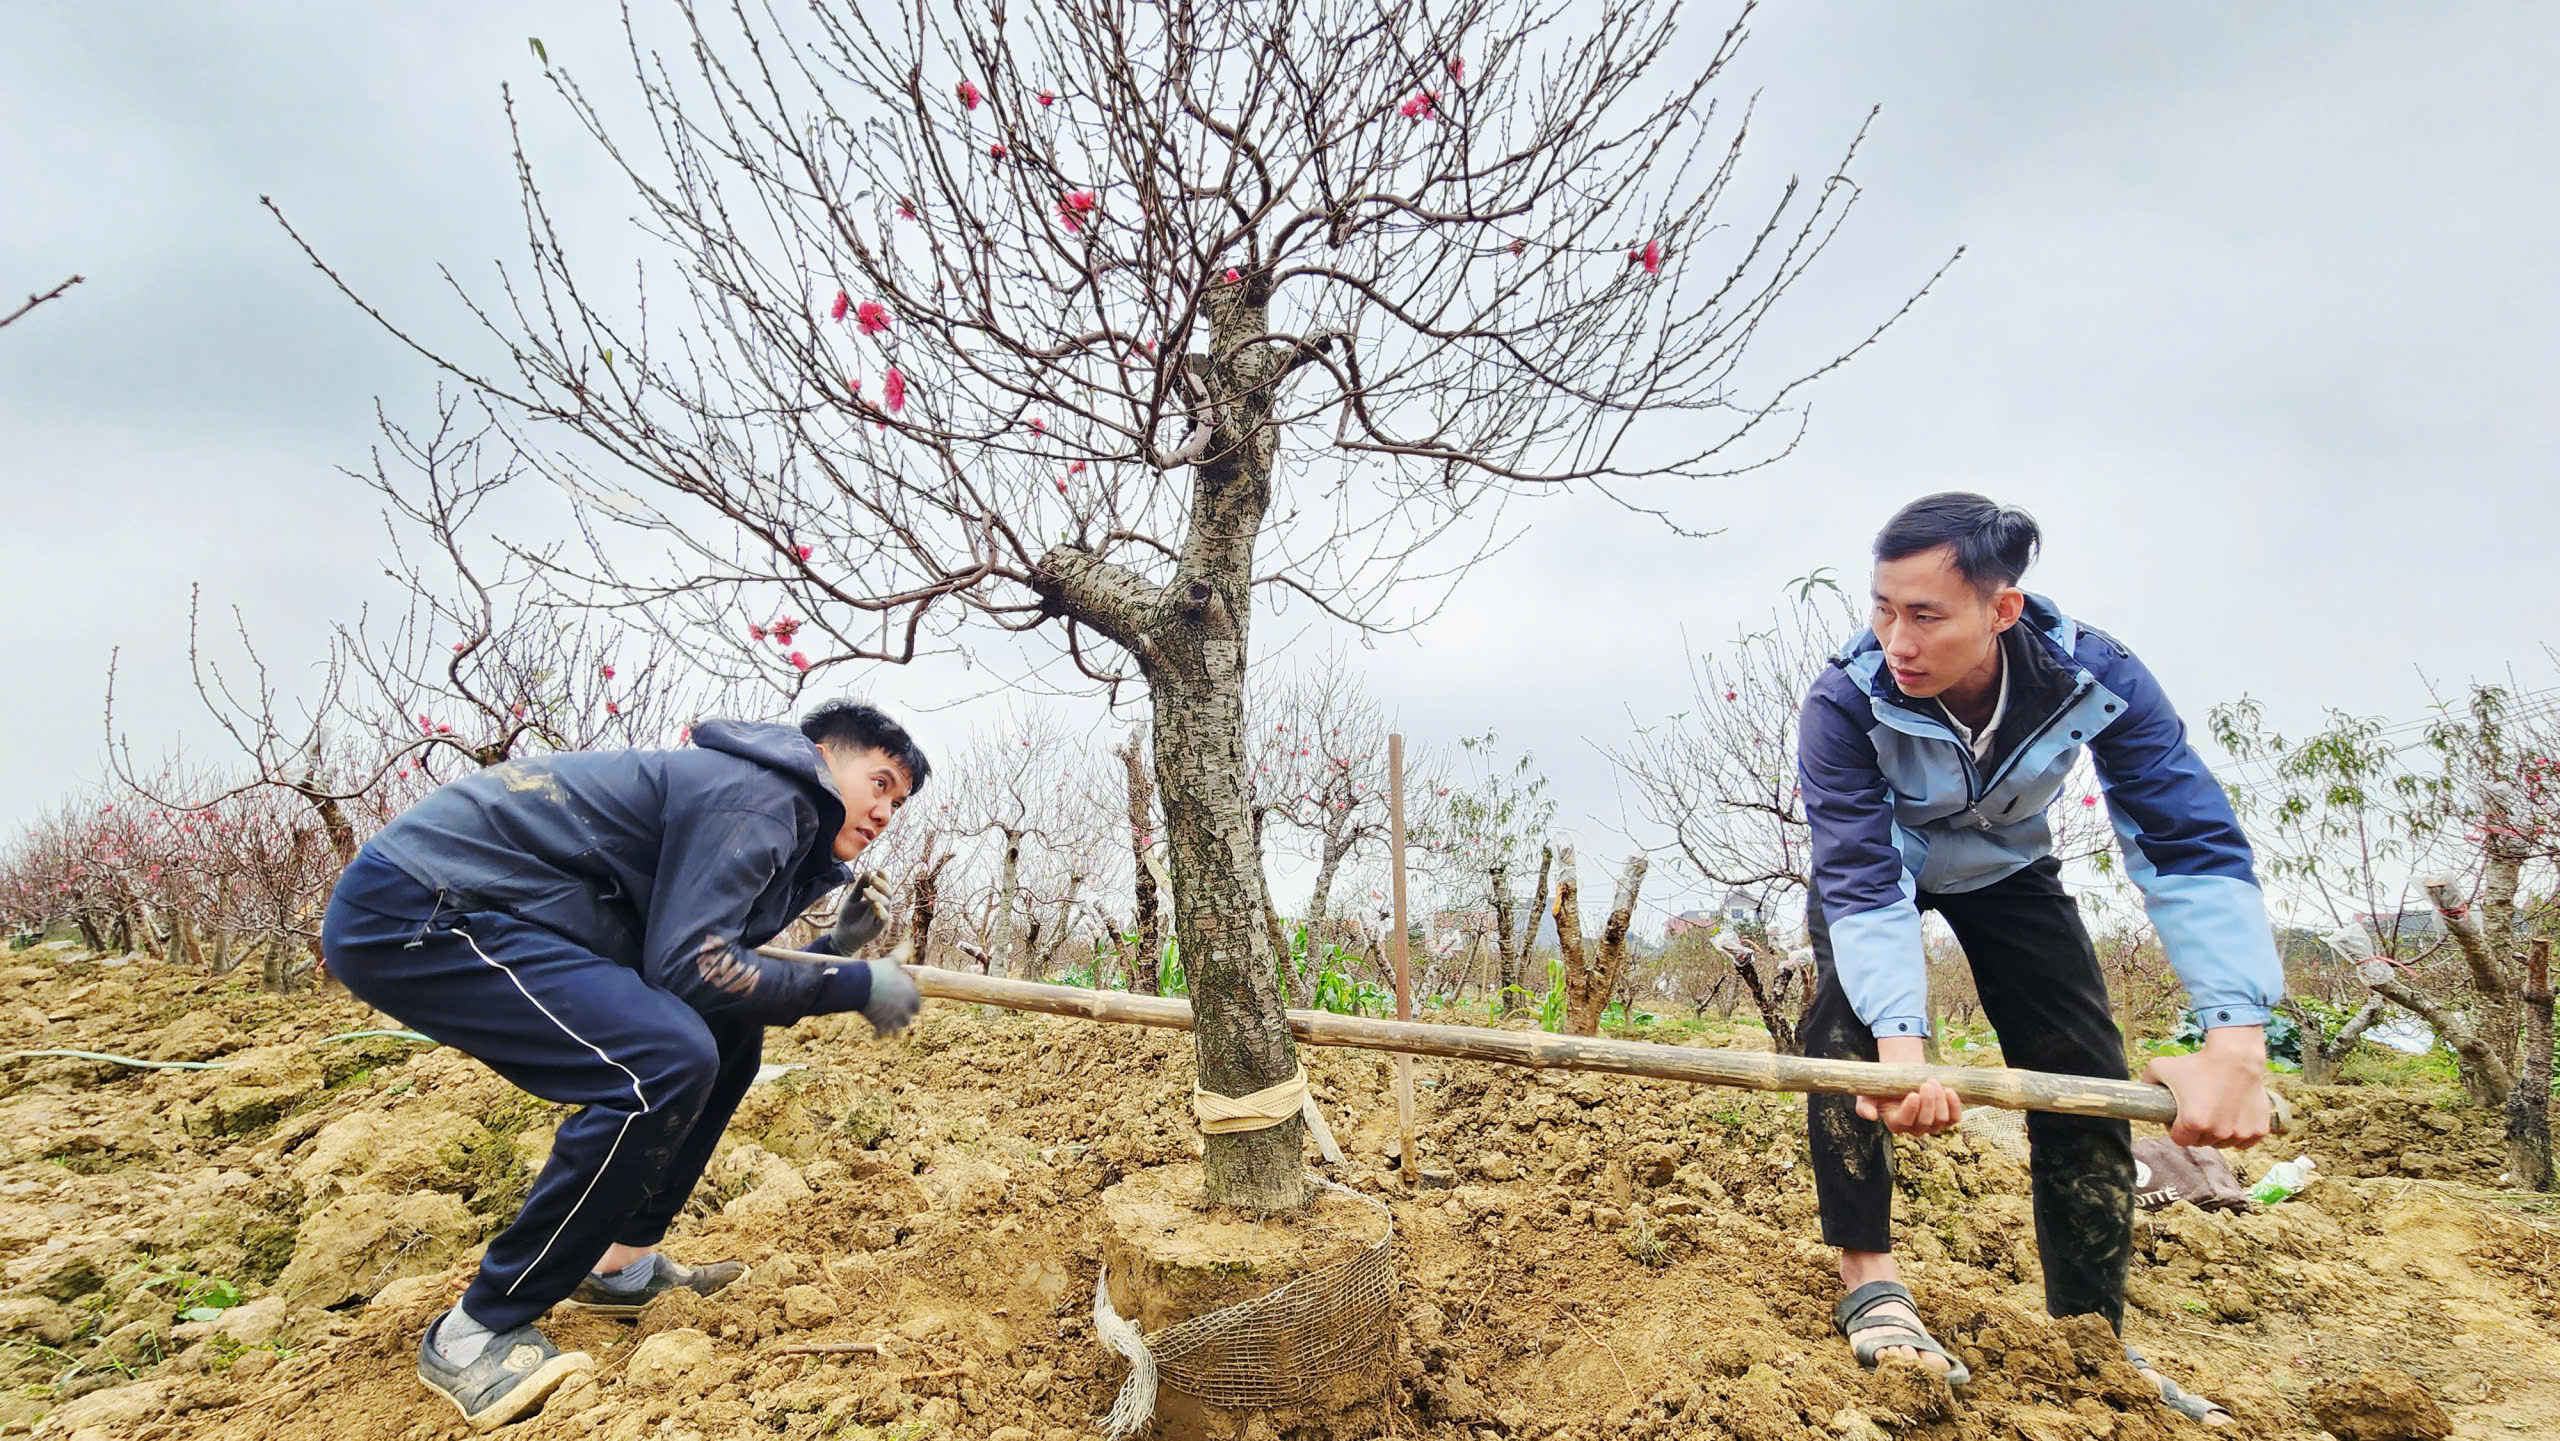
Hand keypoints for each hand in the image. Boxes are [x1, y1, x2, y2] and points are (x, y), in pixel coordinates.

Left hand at [831, 872, 894, 954]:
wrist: (842, 935)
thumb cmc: (849, 917)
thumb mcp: (852, 898)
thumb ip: (860, 886)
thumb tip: (868, 872)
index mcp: (877, 899)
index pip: (885, 886)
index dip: (884, 878)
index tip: (878, 869)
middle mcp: (882, 907)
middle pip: (888, 894)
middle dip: (882, 885)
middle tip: (872, 879)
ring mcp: (880, 917)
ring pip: (886, 904)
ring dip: (878, 896)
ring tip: (866, 891)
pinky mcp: (877, 928)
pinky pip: (884, 918)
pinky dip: (881, 911)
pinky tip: (874, 905)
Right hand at [858, 953, 920, 1036]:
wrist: (860, 983)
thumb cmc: (877, 971)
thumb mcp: (891, 962)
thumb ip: (902, 955)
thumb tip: (909, 941)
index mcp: (912, 994)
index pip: (917, 1005)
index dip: (911, 1006)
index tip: (905, 1006)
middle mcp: (906, 1008)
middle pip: (908, 1019)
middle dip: (902, 1018)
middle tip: (896, 1018)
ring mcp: (894, 1018)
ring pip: (898, 1029)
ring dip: (893, 1029)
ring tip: (887, 1028)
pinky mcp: (881, 1025)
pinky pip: (882, 1035)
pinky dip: (878, 1037)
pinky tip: (875, 1037)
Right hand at [1856, 1036, 1962, 1134]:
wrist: (1904, 1075)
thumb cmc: (1884, 1085)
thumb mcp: (1867, 1094)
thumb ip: (1864, 1106)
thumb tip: (1870, 1116)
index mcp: (1896, 1124)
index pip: (1904, 1122)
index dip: (1910, 1110)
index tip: (1912, 1093)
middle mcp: (1915, 1128)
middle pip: (1926, 1121)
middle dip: (1929, 1101)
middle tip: (1927, 1083)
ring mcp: (1932, 1125)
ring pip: (1941, 1119)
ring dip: (1940, 1100)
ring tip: (1933, 1082)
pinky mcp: (1946, 1118)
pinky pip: (1955, 1118)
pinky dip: (1955, 1106)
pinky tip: (1949, 1091)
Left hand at [2142, 1025, 2271, 1148]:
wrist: (2236, 1056)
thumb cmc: (2198, 1062)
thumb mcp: (2160, 1067)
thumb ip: (2146, 1083)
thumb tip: (2137, 1096)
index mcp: (2192, 1123)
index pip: (2179, 1139)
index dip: (2176, 1128)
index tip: (2179, 1117)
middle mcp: (2217, 1132)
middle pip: (2201, 1142)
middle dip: (2197, 1130)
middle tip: (2198, 1110)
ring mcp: (2240, 1133)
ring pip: (2223, 1142)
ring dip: (2218, 1132)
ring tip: (2216, 1110)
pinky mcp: (2258, 1130)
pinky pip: (2244, 1141)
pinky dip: (2239, 1132)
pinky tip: (2233, 1115)